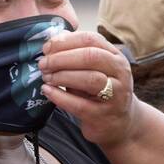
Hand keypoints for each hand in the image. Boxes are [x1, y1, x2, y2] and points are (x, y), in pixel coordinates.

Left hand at [38, 30, 134, 147]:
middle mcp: (120, 73)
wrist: (117, 123)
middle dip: (62, 58)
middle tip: (43, 63)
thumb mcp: (92, 69)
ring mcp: (115, 95)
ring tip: (46, 77)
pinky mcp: (102, 115)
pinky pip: (79, 105)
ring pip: (89, 79)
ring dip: (62, 76)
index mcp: (115, 56)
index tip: (47, 47)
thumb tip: (52, 42)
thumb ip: (76, 55)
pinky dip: (60, 96)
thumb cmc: (98, 92)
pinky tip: (47, 91)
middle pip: (90, 57)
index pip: (91, 39)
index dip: (66, 41)